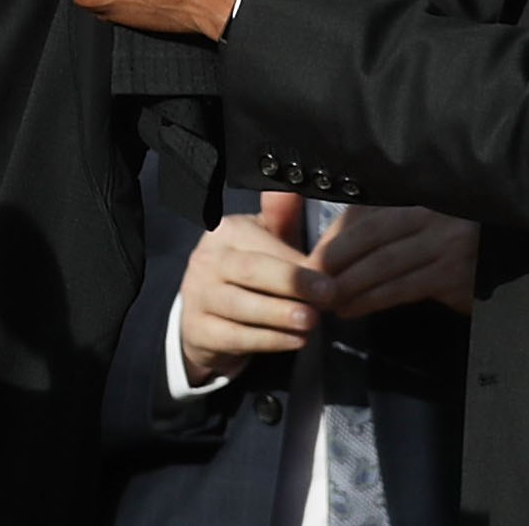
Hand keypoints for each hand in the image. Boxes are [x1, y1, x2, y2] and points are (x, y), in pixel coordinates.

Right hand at [178, 192, 327, 385]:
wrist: (206, 316)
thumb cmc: (246, 273)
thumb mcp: (264, 241)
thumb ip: (281, 216)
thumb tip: (292, 189)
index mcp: (225, 232)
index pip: (262, 243)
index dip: (297, 261)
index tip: (330, 275)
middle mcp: (206, 261)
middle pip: (250, 270)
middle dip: (291, 282)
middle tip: (327, 294)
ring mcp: (198, 297)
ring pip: (240, 306)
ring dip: (280, 314)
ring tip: (312, 320)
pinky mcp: (199, 331)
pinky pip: (235, 337)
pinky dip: (269, 340)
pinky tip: (296, 340)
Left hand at [313, 204, 478, 318]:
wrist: (504, 245)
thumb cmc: (447, 227)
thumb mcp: (414, 211)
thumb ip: (375, 217)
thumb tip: (327, 243)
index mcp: (419, 195)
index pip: (368, 216)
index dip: (336, 238)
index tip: (311, 258)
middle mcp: (435, 218)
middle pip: (374, 240)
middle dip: (338, 264)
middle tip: (311, 284)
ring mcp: (448, 249)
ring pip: (388, 269)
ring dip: (352, 288)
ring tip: (327, 301)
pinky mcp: (456, 280)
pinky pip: (406, 290)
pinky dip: (374, 300)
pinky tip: (353, 308)